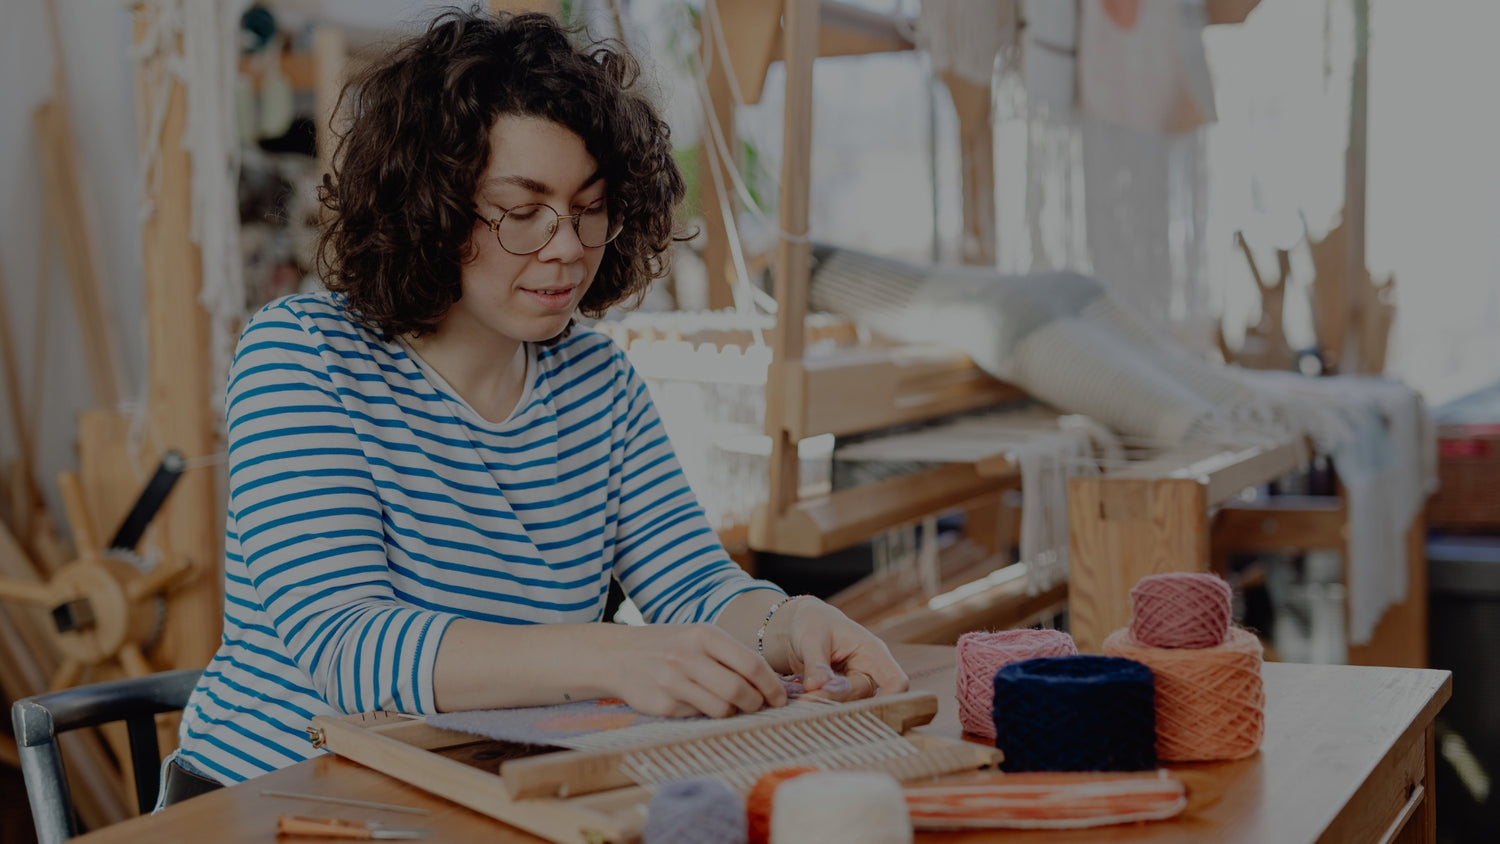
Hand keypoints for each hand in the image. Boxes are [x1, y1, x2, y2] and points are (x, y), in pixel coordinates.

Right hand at [605, 623, 788, 717]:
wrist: (619, 655)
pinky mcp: (662, 704)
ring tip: (728, 705)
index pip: (751, 664)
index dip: (772, 686)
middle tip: (758, 706)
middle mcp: (689, 655)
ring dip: (732, 712)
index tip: (780, 698)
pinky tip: (695, 702)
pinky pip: (697, 716)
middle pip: (740, 690)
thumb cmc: (670, 646)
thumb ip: (731, 657)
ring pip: (722, 708)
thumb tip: (770, 685)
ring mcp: (673, 681)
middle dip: (756, 704)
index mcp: (704, 635)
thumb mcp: (699, 638)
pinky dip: (704, 714)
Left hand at [769, 599, 908, 700]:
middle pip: (864, 698)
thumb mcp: (812, 638)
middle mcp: (869, 672)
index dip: (891, 700)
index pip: (896, 682)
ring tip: (801, 702)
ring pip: (849, 706)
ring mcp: (855, 685)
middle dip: (836, 701)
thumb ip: (815, 663)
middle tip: (806, 701)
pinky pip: (836, 707)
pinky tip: (803, 704)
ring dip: (826, 707)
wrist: (802, 626)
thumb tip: (815, 688)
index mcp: (873, 652)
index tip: (867, 711)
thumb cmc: (814, 624)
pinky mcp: (840, 695)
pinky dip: (820, 707)